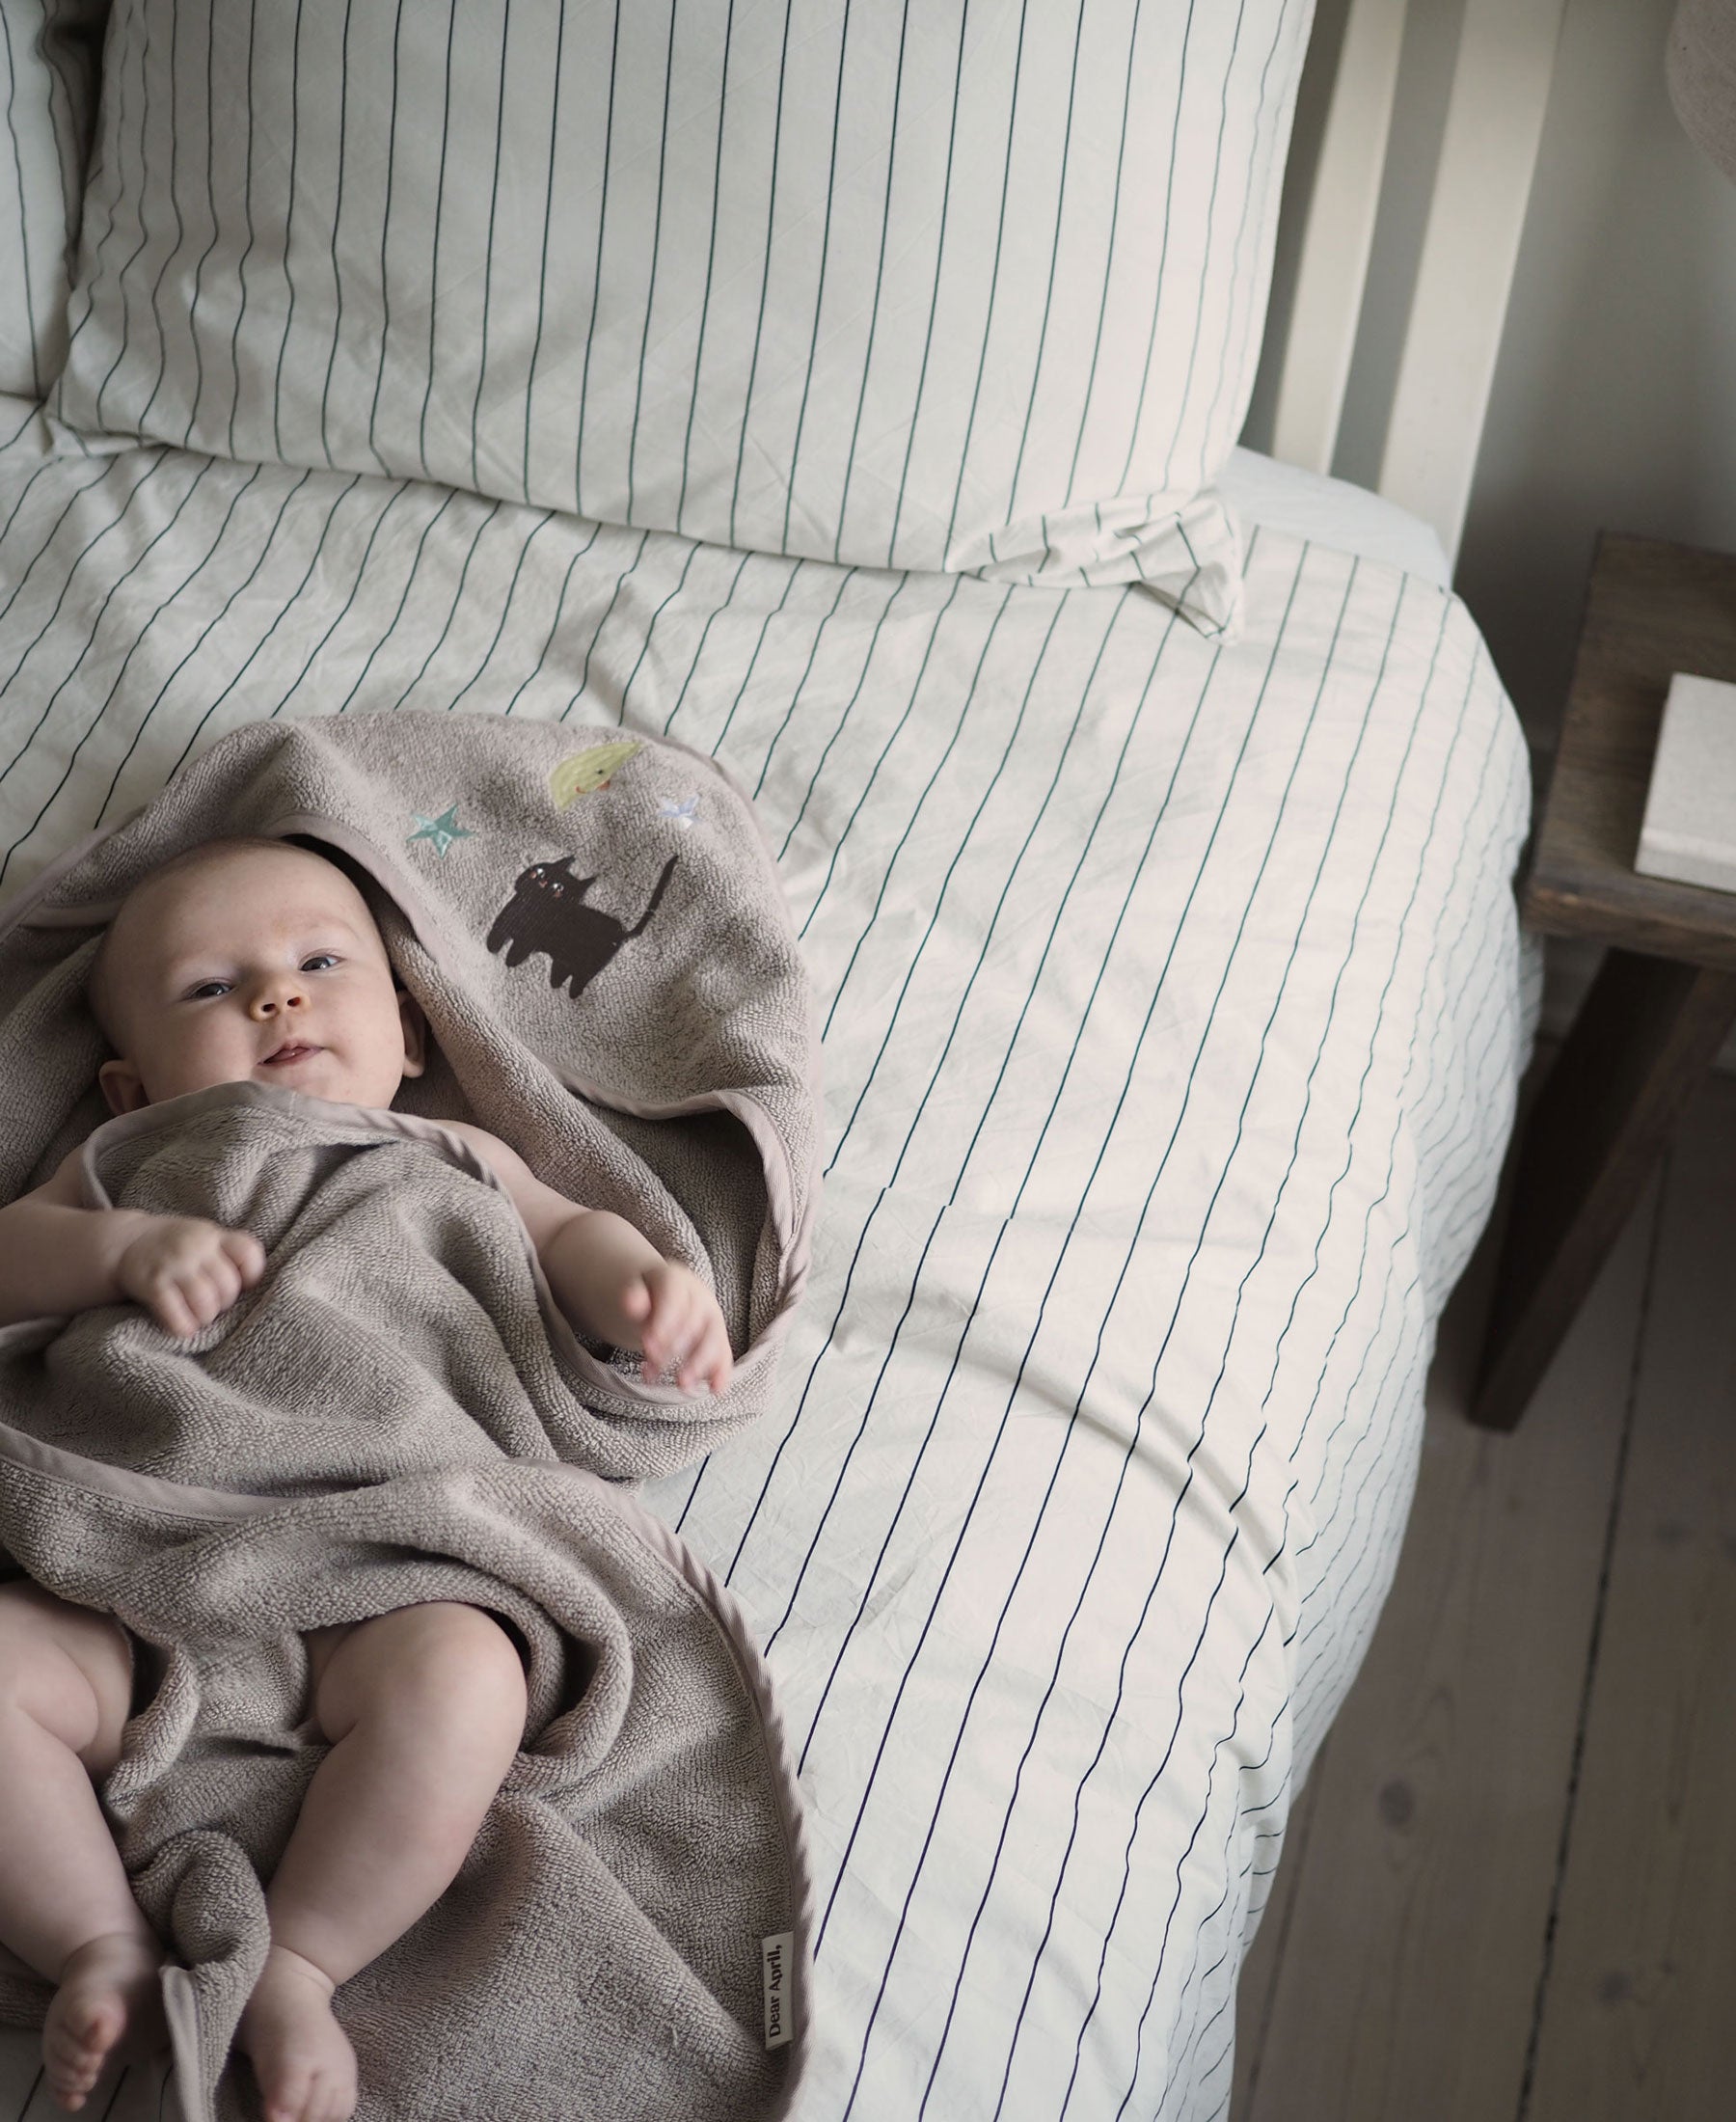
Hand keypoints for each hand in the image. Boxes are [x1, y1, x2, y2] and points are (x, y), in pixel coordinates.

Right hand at [115, 1216, 266, 1340]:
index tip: (243, 1286)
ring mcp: (174, 1265)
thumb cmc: (174, 1246)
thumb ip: (226, 1254)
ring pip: (206, 1304)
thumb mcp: (203, 1238)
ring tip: (198, 1317)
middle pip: (228, 1287)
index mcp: (213, 1235)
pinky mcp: (153, 1284)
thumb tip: (254, 1288)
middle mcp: (195, 1247)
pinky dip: (183, 1327)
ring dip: (205, 1318)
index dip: (252, 1275)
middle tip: (212, 1305)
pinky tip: (182, 1326)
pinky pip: (176, 1316)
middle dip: (224, 1303)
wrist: (124, 1242)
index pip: (249, 1252)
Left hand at [618, 1261, 733, 1394]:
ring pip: (712, 1339)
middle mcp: (700, 1297)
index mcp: (677, 1281)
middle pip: (692, 1322)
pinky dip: (722, 1372)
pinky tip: (716, 1389)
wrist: (667, 1293)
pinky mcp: (719, 1337)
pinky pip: (724, 1353)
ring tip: (682, 1384)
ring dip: (698, 1363)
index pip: (673, 1299)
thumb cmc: (649, 1296)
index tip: (648, 1345)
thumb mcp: (637, 1292)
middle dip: (674, 1347)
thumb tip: (629, 1302)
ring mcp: (712, 1317)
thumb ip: (634, 1298)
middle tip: (655, 1366)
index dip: (662, 1322)